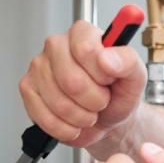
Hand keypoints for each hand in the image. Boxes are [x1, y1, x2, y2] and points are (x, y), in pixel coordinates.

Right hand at [19, 20, 146, 148]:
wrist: (109, 120)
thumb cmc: (119, 95)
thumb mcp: (135, 77)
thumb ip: (128, 61)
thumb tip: (107, 58)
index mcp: (82, 34)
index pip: (85, 50)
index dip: (102, 74)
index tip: (109, 79)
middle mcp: (56, 45)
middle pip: (71, 81)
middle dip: (94, 100)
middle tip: (102, 100)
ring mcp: (38, 67)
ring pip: (59, 103)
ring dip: (82, 117)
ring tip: (90, 111)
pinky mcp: (28, 89)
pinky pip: (46, 118)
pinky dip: (67, 128)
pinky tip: (75, 122)